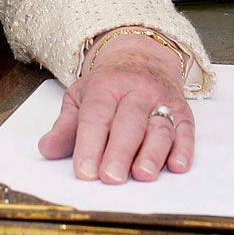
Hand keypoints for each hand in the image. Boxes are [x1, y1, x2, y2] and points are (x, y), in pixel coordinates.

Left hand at [39, 35, 194, 183]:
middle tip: (111, 178)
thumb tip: (47, 149)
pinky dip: (184, 149)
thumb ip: (65, 126)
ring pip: (159, 128)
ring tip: (143, 175)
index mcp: (106, 86)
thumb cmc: (108, 85)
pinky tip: (177, 166)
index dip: (89, 144)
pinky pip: (186, 131)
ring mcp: (162, 101)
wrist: (142, 57)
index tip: (84, 172)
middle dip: (120, 152)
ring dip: (153, 153)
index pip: (96, 115)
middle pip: (129, 122)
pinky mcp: (183, 113)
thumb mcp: (80, 96)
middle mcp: (137, 91)